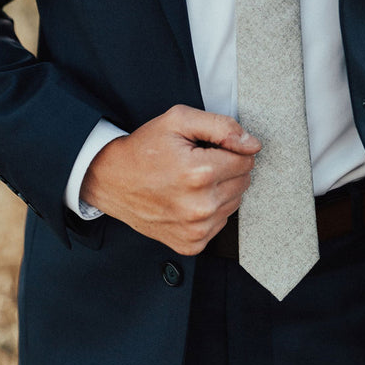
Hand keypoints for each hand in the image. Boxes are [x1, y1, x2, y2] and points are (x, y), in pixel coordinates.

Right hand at [80, 104, 260, 254]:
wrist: (112, 180)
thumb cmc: (145, 148)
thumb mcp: (179, 121)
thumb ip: (222, 126)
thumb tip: (252, 144)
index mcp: (200, 173)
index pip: (247, 159)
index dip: (230, 148)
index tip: (208, 147)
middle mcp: (201, 206)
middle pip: (244, 181)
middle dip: (227, 167)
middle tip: (197, 161)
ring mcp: (196, 230)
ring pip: (235, 201)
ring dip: (220, 189)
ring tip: (191, 180)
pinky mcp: (192, 244)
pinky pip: (221, 222)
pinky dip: (210, 210)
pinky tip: (188, 198)